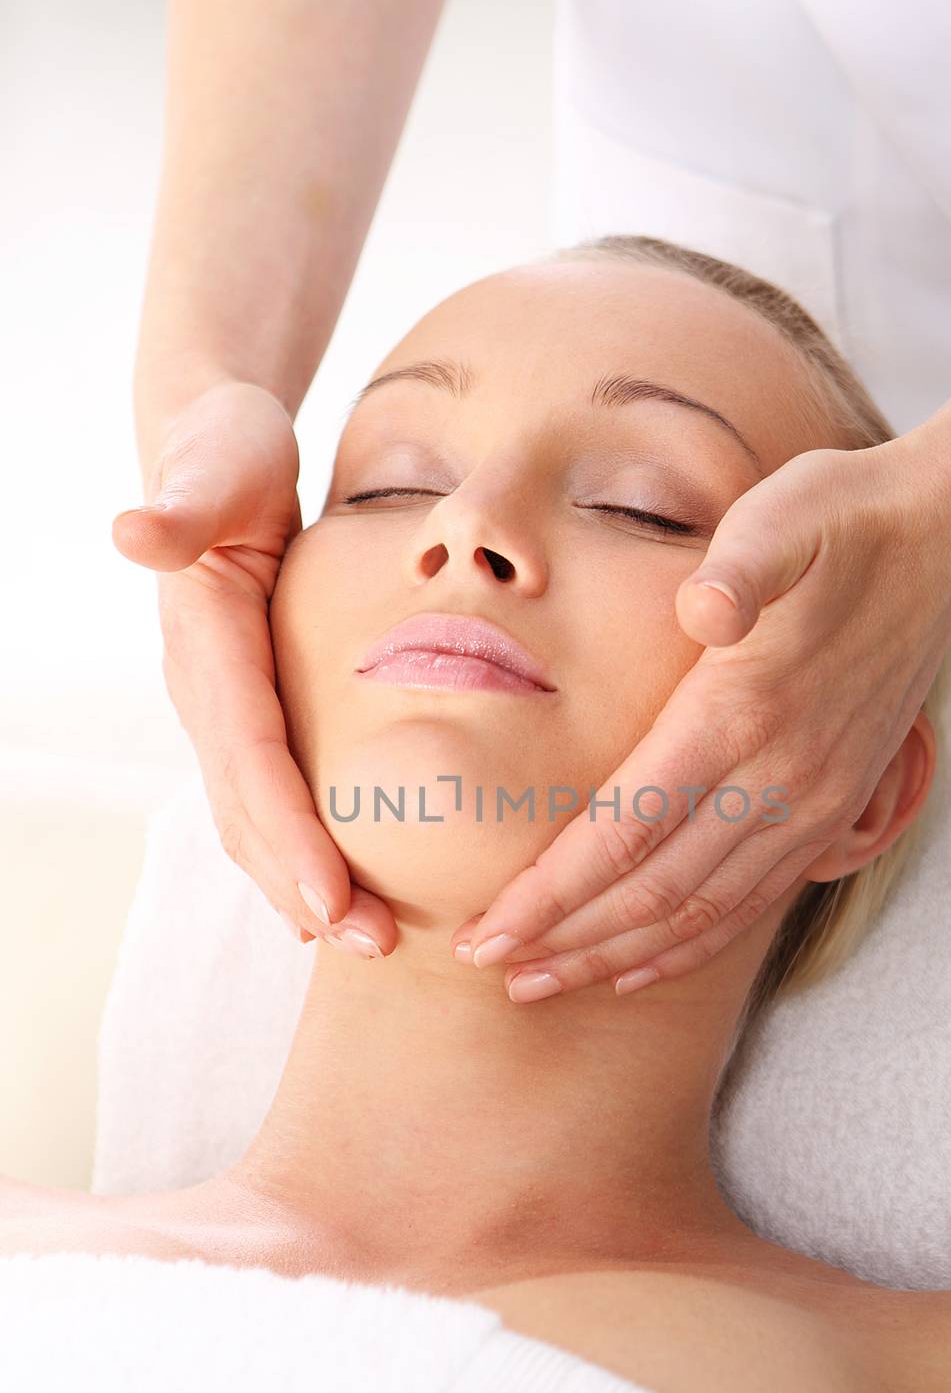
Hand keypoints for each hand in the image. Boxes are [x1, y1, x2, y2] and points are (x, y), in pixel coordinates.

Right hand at [112, 380, 396, 956]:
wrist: (211, 447)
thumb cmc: (226, 452)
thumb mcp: (217, 462)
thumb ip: (186, 505)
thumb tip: (135, 529)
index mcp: (207, 645)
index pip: (250, 757)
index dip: (288, 832)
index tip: (332, 900)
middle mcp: (205, 690)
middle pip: (252, 808)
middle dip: (306, 885)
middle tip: (373, 946)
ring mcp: (220, 707)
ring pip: (254, 817)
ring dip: (303, 884)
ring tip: (364, 941)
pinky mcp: (244, 710)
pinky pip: (264, 798)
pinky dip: (292, 853)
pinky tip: (328, 899)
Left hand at [450, 443, 950, 999]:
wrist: (943, 542)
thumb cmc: (840, 521)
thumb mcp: (784, 515)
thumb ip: (741, 566)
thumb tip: (705, 607)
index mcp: (741, 713)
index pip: (624, 834)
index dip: (551, 894)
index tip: (486, 931)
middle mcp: (778, 778)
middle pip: (651, 893)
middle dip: (563, 940)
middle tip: (490, 968)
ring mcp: (811, 804)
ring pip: (699, 913)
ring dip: (615, 955)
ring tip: (543, 983)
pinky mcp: (832, 810)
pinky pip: (753, 904)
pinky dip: (690, 945)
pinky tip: (640, 964)